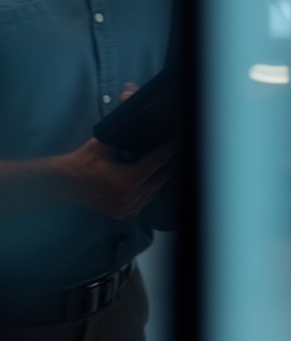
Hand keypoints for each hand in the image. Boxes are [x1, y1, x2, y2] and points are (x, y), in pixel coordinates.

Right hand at [51, 138, 174, 218]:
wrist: (63, 183)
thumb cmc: (83, 161)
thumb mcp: (104, 144)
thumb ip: (124, 138)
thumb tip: (143, 126)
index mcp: (126, 180)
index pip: (157, 162)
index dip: (168, 151)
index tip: (175, 142)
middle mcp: (129, 197)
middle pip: (160, 178)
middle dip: (168, 164)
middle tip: (174, 152)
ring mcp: (126, 208)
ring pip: (154, 191)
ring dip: (160, 177)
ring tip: (166, 164)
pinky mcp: (123, 214)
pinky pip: (145, 200)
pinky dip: (150, 190)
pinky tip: (152, 179)